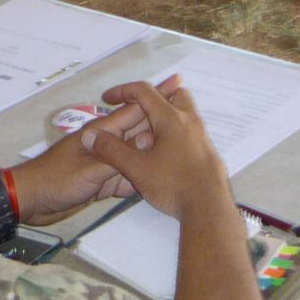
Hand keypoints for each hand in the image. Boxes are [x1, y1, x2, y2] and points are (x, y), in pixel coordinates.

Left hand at [10, 75, 182, 225]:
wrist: (30, 200)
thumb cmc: (56, 180)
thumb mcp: (88, 170)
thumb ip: (116, 157)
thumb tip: (146, 143)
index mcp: (101, 133)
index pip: (134, 110)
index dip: (155, 97)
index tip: (177, 84)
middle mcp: (106, 144)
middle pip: (139, 131)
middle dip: (161, 122)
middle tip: (187, 114)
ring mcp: (104, 164)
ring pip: (135, 155)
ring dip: (154, 150)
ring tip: (179, 146)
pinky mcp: (101, 182)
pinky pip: (127, 176)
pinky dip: (141, 176)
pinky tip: (156, 177)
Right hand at [79, 79, 233, 224]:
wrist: (209, 207)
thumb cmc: (173, 184)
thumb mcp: (136, 169)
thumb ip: (112, 150)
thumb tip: (89, 136)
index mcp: (170, 118)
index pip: (144, 91)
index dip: (122, 91)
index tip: (107, 99)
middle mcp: (189, 121)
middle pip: (172, 94)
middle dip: (151, 98)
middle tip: (134, 112)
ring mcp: (201, 136)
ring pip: (183, 113)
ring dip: (164, 117)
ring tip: (146, 136)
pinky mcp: (207, 151)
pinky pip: (189, 130)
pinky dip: (173, 132)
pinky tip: (163, 155)